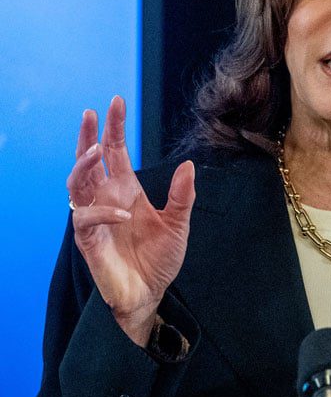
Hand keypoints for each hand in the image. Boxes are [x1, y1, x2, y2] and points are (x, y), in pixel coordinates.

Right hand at [66, 95, 195, 345]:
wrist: (151, 294)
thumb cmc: (160, 259)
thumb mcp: (178, 223)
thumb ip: (183, 195)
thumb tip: (188, 164)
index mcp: (126, 189)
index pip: (116, 152)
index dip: (114, 128)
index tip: (116, 102)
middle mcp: (107, 198)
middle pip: (89, 160)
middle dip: (88, 136)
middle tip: (91, 112)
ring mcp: (95, 218)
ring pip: (77, 184)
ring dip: (84, 166)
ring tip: (96, 151)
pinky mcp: (89, 240)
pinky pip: (86, 218)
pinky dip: (102, 212)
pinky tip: (123, 213)